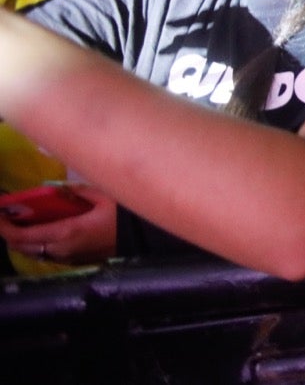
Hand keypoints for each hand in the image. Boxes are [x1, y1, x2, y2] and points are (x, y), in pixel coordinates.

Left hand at [0, 184, 117, 264]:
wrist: (144, 240)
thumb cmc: (125, 217)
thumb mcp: (103, 196)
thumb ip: (76, 192)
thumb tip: (55, 188)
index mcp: (65, 233)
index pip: (22, 235)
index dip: (3, 227)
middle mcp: (60, 250)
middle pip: (22, 247)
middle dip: (9, 233)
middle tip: (6, 216)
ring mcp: (67, 259)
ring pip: (33, 252)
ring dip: (22, 239)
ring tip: (21, 222)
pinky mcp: (74, 262)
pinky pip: (46, 254)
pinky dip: (37, 243)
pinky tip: (43, 231)